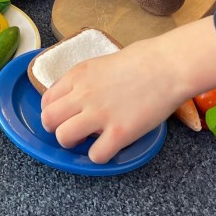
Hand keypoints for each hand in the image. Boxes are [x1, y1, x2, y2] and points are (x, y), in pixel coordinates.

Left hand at [40, 17, 215, 163]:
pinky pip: (96, 155)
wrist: (169, 66)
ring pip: (64, 138)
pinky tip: (110, 146)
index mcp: (78, 75)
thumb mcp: (101, 63)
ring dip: (73, 144)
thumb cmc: (143, 60)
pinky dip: (100, 155)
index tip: (66, 116)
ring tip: (89, 140)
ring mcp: (100, 114)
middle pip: (49, 120)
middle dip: (57, 129)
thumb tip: (76, 96)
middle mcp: (83, 94)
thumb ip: (84, 81)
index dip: (54, 112)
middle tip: (73, 131)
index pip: (47, 100)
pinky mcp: (119, 132)